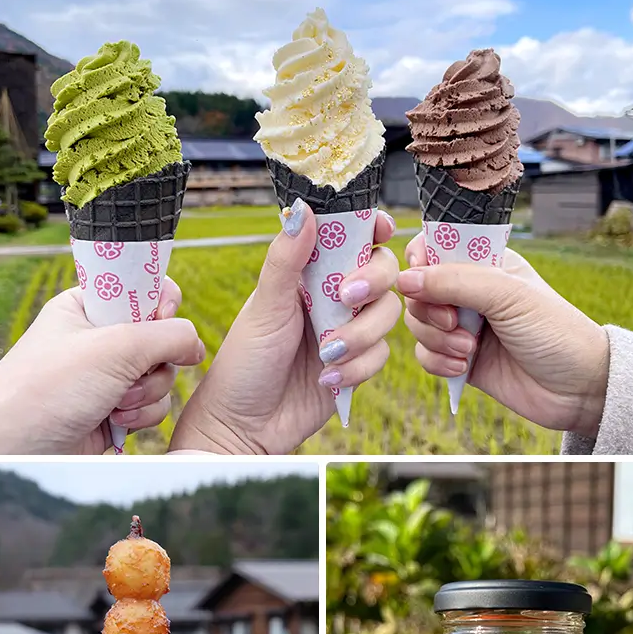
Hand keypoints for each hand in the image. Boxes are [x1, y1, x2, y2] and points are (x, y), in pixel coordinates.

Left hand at [0, 278, 202, 454]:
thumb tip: (197, 344)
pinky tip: (116, 421)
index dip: (161, 304)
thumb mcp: (115, 347)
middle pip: (161, 338)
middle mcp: (99, 339)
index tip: (161, 316)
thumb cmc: (47, 389)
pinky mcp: (115, 410)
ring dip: (148, 393)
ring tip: (116, 403)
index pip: (143, 290)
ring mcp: (108, 377)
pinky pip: (152, 405)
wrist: (15, 447)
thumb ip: (169, 336)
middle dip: (154, 362)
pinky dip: (142, 415)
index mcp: (88, 307)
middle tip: (131, 371)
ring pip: (161, 376)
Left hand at [170, 201, 400, 453]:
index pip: (353, 237)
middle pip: (384, 272)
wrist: (245, 425)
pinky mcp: (357, 365)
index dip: (373, 226)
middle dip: (373, 282)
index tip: (380, 227)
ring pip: (387, 316)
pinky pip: (381, 356)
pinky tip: (326, 380)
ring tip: (325, 355)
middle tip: (345, 297)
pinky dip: (357, 368)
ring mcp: (348, 330)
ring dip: (361, 334)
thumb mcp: (264, 307)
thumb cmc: (245, 362)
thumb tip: (303, 208)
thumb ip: (287, 259)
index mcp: (310, 273)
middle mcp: (334, 297)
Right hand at [398, 240, 610, 438]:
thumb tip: (403, 278)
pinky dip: (438, 363)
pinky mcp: (459, 360)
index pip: (434, 248)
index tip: (422, 279)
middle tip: (455, 323)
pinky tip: (464, 368)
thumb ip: (454, 281)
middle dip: (430, 310)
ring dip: (436, 340)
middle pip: (418, 291)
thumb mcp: (507, 295)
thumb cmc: (554, 332)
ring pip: (418, 326)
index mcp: (485, 264)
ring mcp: (463, 327)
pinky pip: (425, 356)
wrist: (576, 389)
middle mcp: (470, 293)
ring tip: (469, 350)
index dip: (420, 262)